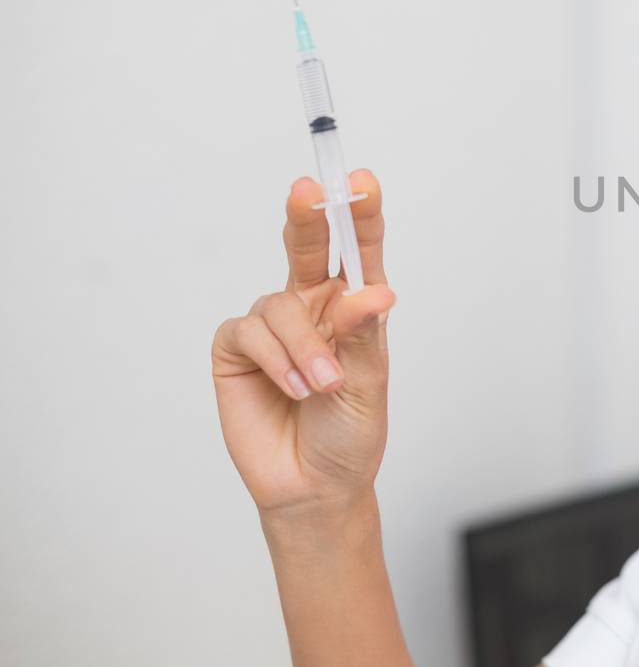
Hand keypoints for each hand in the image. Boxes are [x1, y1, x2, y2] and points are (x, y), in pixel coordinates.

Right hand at [211, 170, 398, 517]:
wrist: (315, 484)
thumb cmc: (350, 430)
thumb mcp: (370, 381)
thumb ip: (364, 334)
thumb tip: (372, 291)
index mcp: (353, 305)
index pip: (358, 251)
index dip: (359, 214)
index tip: (362, 181)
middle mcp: (312, 305)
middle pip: (308, 247)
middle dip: (308, 217)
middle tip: (308, 191)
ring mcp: (273, 325)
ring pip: (280, 304)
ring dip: (305, 346)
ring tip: (323, 385)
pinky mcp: (237, 348)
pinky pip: (250, 331)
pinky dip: (275, 359)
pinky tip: (294, 389)